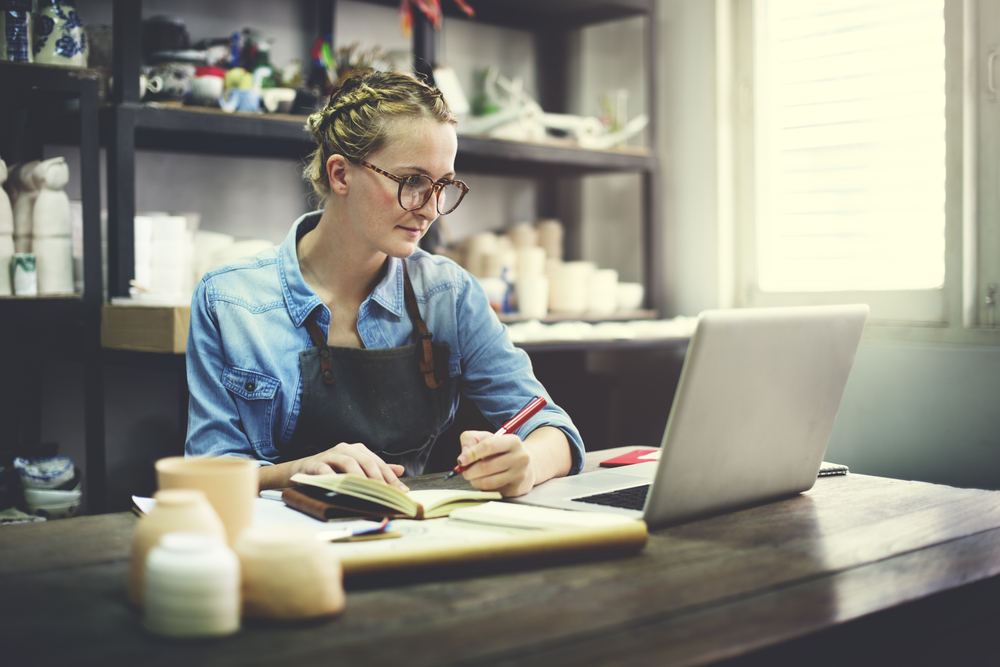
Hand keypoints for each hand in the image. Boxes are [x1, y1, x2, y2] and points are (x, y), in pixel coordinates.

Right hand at [293, 442, 407, 491]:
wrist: (302, 471)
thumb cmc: (332, 471)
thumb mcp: (356, 469)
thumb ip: (376, 469)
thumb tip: (401, 470)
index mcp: (357, 450)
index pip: (378, 463)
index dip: (390, 477)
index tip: (400, 492)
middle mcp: (345, 449)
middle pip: (366, 461)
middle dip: (378, 478)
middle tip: (386, 494)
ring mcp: (330, 455)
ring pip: (349, 463)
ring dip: (360, 478)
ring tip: (369, 491)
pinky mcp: (315, 464)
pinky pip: (326, 471)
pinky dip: (335, 479)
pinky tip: (342, 490)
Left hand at [457, 430, 536, 496]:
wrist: (529, 465)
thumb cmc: (503, 451)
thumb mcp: (488, 437)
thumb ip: (471, 439)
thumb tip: (463, 455)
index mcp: (513, 441)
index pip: (488, 446)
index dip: (471, 453)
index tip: (461, 460)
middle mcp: (520, 458)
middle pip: (485, 467)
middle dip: (469, 471)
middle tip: (465, 471)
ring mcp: (519, 475)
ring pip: (487, 482)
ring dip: (474, 481)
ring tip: (474, 476)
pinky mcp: (516, 489)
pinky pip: (491, 491)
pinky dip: (483, 488)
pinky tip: (486, 481)